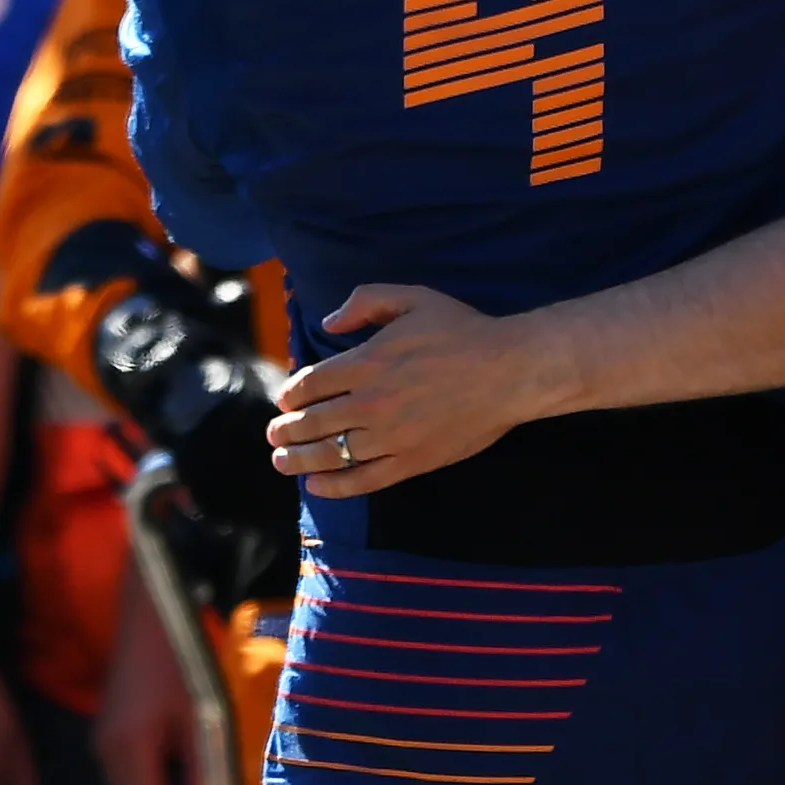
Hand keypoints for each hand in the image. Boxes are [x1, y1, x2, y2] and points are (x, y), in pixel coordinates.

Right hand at [92, 587, 197, 784]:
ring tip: (196, 773)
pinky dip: (152, 777)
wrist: (151, 615)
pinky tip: (180, 764)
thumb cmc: (183, 660)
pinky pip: (128, 774)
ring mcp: (102, 746)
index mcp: (128, 748)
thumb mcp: (202, 717)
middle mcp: (106, 753)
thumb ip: (203, 768)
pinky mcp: (107, 738)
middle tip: (206, 781)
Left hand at [266, 286, 568, 497]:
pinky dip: (335, 486)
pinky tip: (316, 485)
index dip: (290, 394)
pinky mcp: (412, 461)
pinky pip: (364, 480)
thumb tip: (328, 323)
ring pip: (331, 454)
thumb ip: (365, 302)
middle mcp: (372, 403)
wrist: (510, 371)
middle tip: (274, 433)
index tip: (286, 399)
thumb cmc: (462, 331)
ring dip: (298, 459)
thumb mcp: (413, 298)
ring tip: (281, 461)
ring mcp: (391, 436)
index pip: (310, 384)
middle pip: (312, 422)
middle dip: (285, 430)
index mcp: (367, 362)